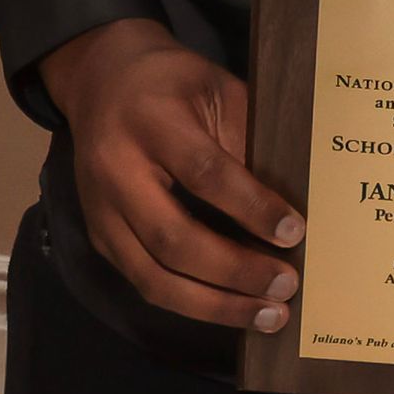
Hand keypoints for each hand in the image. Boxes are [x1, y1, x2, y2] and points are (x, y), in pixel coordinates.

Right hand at [40, 18, 304, 329]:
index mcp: (152, 122)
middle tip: (286, 287)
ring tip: (267, 315)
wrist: (100, 77)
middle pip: (174, 239)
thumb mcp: (216, 88)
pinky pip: (145, 282)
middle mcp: (117, 171)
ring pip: (154, 277)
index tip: (295, 233)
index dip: (251, 208)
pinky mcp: (99, 237)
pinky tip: (230, 308)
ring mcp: (101, 210)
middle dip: (235, 272)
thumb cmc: (172, 81)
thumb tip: (287, 206)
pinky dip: (191, 303)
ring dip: (215, 305)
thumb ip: (246, 139)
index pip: (204, 174)